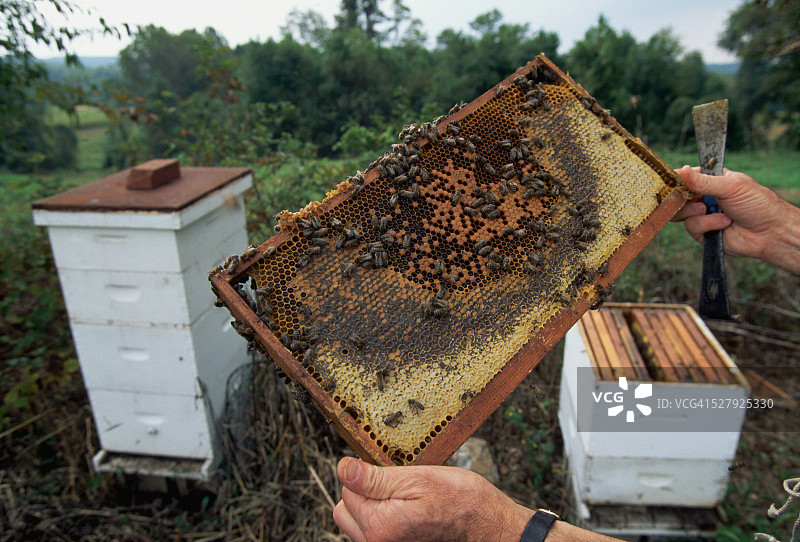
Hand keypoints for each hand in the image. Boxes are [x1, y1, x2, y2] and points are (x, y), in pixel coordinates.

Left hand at [333, 457, 529, 541]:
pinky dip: (386, 518)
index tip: (393, 472)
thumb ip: (374, 478)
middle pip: (346, 508)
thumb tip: (343, 469)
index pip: (347, 487)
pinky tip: (409, 513)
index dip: (369, 472)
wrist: (489, 528)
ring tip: (406, 501)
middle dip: (365, 492)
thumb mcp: (419, 479)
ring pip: (358, 521)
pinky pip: (375, 531)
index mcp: (379, 526)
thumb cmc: (461, 502)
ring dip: (374, 507)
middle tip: (399, 486)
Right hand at [673, 165, 799, 274]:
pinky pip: (692, 227)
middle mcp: (704, 197)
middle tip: (692, 198)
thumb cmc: (757, 204)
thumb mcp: (731, 186)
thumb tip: (683, 170)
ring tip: (709, 210)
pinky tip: (724, 223)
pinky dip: (707, 224)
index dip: (678, 179)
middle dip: (682, 198)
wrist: (769, 232)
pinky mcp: (703, 233)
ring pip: (681, 213)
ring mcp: (702, 215)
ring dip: (696, 212)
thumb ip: (704, 181)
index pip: (687, 176)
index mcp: (712, 181)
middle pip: (678, 196)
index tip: (673, 180)